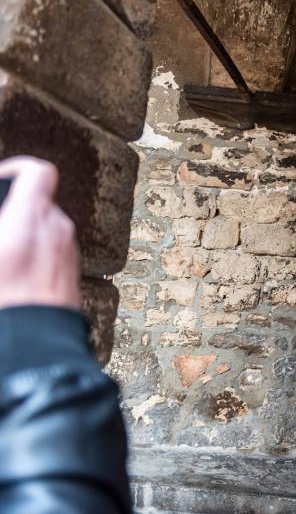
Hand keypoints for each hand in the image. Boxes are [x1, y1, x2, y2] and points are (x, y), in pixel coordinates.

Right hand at [0, 157, 79, 310]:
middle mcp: (57, 230)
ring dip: (21, 235)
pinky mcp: (71, 273)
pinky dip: (32, 253)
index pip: (37, 172)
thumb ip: (5, 226)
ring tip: (3, 256)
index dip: (17, 168)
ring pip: (43, 230)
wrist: (35, 345)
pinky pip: (50, 251)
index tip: (0, 178)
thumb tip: (7, 229)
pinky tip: (12, 275)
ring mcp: (68, 252)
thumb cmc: (5, 300)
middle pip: (36, 204)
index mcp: (32, 217)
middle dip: (11, 212)